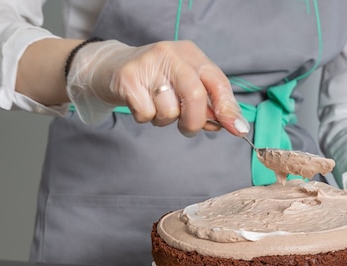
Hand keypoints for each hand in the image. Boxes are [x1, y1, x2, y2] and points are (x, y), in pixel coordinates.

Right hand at [66, 39, 248, 136]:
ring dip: (166, 120)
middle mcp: (171, 54)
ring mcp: (148, 64)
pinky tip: (141, 104)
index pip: (218, 82)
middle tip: (188, 129)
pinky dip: (146, 118)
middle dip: (195, 121)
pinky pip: (147, 114)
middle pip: (195, 95)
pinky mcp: (128, 78)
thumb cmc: (156, 82)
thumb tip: (234, 126)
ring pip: (169, 110)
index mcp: (192, 54)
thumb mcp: (185, 86)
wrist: (110, 67)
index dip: (228, 108)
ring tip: (157, 107)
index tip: (237, 130)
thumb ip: (210, 105)